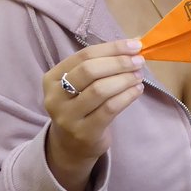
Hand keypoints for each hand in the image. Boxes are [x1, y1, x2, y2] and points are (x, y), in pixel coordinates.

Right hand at [42, 39, 144, 190]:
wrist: (70, 145)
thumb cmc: (80, 107)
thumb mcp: (79, 85)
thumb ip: (100, 65)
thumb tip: (133, 44)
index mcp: (52, 78)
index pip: (84, 56)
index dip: (111, 48)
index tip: (134, 45)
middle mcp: (55, 97)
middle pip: (89, 71)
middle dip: (118, 63)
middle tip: (138, 61)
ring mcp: (68, 117)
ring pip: (100, 90)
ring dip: (125, 79)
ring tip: (138, 76)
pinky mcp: (84, 132)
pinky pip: (110, 109)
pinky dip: (127, 96)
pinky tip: (137, 90)